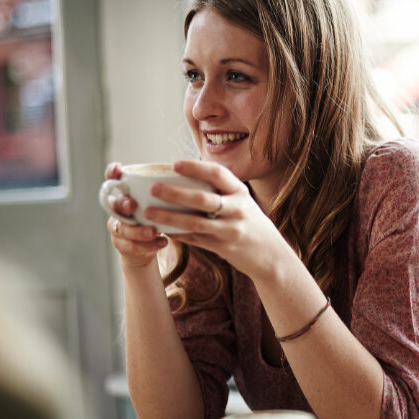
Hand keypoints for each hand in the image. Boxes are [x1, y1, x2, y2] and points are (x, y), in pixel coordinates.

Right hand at [104, 162, 167, 268]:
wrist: (148, 245)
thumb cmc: (158, 215)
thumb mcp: (162, 201)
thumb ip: (168, 191)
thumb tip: (193, 175)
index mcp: (126, 193)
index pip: (113, 179)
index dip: (112, 172)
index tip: (119, 168)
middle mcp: (117, 208)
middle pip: (113, 203)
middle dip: (122, 203)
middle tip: (133, 205)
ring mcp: (118, 226)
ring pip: (122, 227)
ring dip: (137, 230)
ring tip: (153, 232)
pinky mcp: (122, 243)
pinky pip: (130, 245)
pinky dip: (147, 245)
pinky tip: (163, 242)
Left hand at [141, 160, 290, 280]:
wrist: (271, 254)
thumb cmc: (250, 222)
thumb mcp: (242, 201)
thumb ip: (221, 190)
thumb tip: (186, 175)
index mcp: (241, 192)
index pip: (217, 174)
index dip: (196, 167)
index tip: (175, 164)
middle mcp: (237, 209)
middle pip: (202, 198)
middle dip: (175, 193)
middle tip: (153, 188)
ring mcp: (230, 230)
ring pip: (194, 222)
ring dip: (168, 217)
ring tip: (148, 212)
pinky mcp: (223, 248)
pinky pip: (195, 240)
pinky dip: (177, 234)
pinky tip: (163, 230)